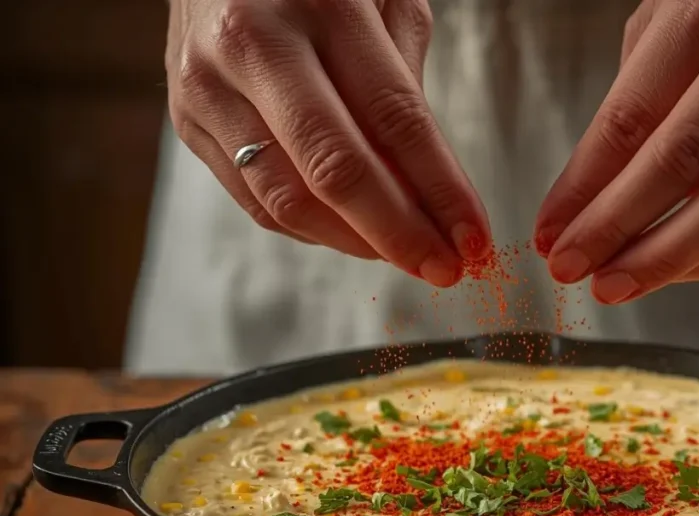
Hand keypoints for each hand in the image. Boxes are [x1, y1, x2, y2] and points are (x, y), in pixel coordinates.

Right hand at [165, 0, 489, 286]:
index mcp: (320, 2)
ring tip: (405, 254)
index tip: (473, 239)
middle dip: (400, 234)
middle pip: (335, 170)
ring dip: (357, 242)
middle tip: (444, 269)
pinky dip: (313, 230)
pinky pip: (256, 201)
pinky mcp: (188, 120)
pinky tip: (353, 233)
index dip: (440, 190)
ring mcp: (209, 86)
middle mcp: (254, 44)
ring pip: (288, 200)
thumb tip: (427, 191)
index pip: (395, 120)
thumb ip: (404, 86)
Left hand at [535, 0, 698, 303]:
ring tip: (623, 283)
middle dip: (621, 232)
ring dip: (676, 259)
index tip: (551, 235)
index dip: (583, 190)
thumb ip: (633, 103)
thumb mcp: (670, 23)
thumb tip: (588, 206)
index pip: (631, 119)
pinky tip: (689, 267)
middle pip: (687, 163)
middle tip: (577, 272)